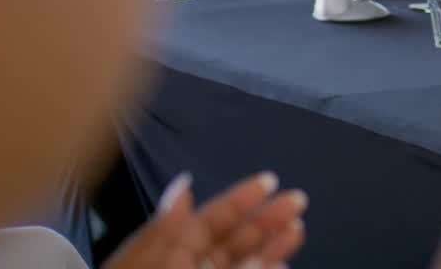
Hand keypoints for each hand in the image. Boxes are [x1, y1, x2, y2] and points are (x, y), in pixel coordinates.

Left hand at [103, 172, 306, 268]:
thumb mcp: (142, 266)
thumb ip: (165, 234)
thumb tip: (184, 187)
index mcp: (163, 258)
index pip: (206, 223)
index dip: (238, 201)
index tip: (271, 181)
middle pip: (229, 244)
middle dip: (264, 223)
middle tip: (298, 202)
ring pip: (238, 267)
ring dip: (269, 250)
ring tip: (297, 233)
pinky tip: (280, 268)